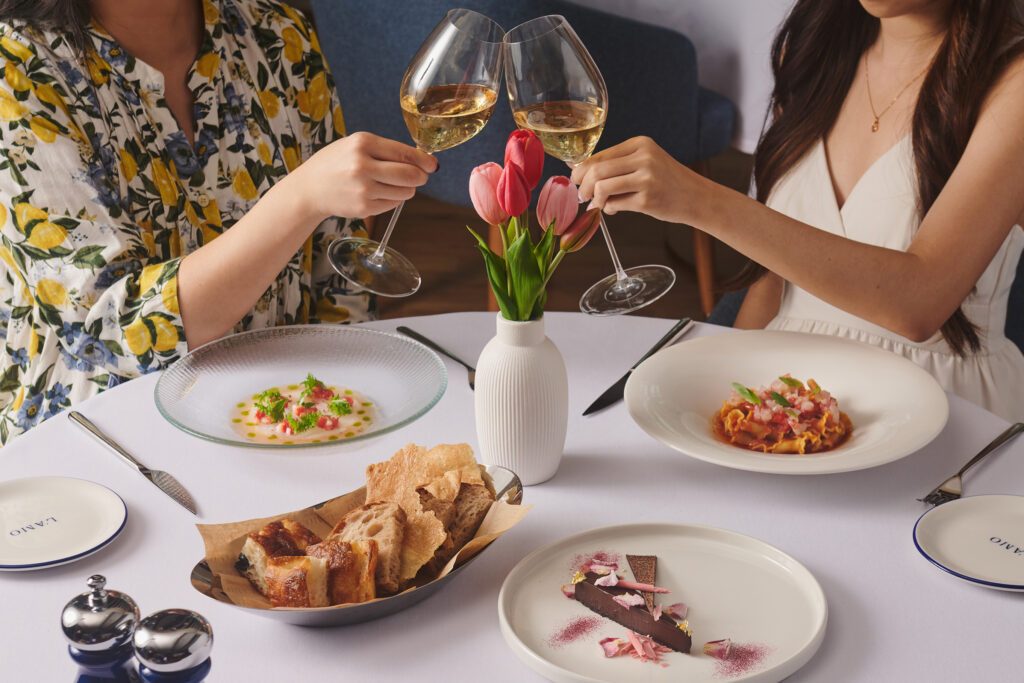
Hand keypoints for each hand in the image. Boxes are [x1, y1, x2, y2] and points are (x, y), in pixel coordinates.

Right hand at [294, 132, 436, 221]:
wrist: (310, 188)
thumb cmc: (337, 163)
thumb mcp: (356, 145)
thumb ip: (386, 150)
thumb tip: (423, 162)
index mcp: (362, 143)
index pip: (405, 153)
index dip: (424, 161)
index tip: (433, 165)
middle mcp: (363, 165)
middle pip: (410, 175)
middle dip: (420, 177)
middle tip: (420, 177)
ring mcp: (363, 188)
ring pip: (406, 192)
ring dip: (406, 189)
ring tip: (389, 184)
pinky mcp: (364, 207)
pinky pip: (393, 204)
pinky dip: (392, 200)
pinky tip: (377, 193)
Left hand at [570, 136, 707, 224]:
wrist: (696, 197)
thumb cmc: (666, 181)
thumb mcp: (645, 162)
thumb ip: (617, 164)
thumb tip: (578, 170)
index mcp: (640, 144)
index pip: (599, 155)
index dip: (581, 170)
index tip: (576, 181)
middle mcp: (644, 157)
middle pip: (596, 171)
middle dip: (582, 186)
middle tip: (581, 196)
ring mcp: (646, 179)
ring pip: (602, 187)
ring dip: (594, 199)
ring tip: (596, 204)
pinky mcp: (647, 200)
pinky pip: (614, 204)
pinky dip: (608, 209)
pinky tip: (614, 209)